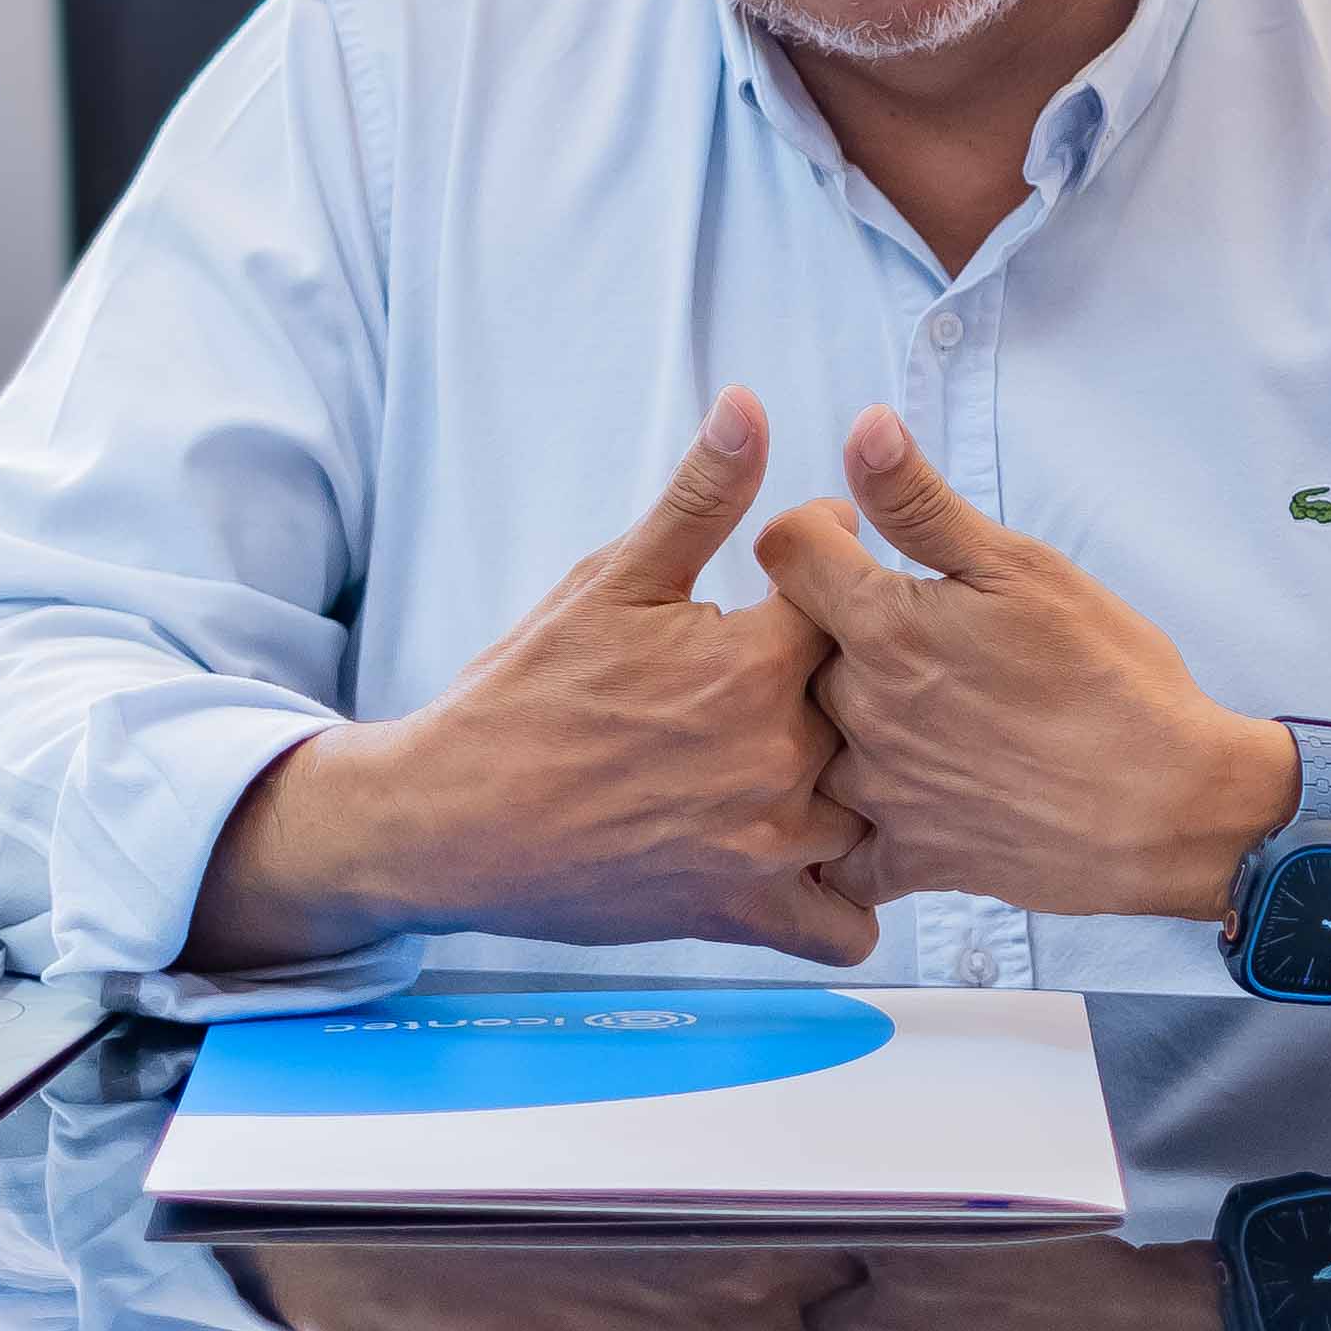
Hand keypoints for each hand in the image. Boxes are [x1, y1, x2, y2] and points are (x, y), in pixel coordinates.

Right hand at [192, 393, 880, 966]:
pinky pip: (845, 924)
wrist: (447, 821)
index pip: (862, 600)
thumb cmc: (524, 696)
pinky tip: (814, 857)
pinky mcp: (746, 913)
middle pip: (883, 707)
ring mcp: (769, 842)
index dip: (839, 586)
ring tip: (814, 762)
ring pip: (878, 812)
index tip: (802, 589)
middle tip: (815, 679)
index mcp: (756, 662)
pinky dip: (845, 899)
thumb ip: (701, 497)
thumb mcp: (611, 580)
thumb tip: (751, 405)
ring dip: (862, 788)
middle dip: (861, 688)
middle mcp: (780, 754)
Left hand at [759, 410, 1293, 918]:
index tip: (852, 537)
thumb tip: (862, 428)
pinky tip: (878, 810)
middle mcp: (860, 711)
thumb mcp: (1025, 568)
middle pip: (794, 653)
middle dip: (832, 632)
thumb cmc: (1110, 677)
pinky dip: (848, 836)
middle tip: (902, 630)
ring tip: (906, 714)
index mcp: (883, 626)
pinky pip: (839, 855)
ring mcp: (878, 792)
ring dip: (835, 727)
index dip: (814, 532)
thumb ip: (925, 504)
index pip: (785, 553)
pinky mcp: (908, 857)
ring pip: (810, 748)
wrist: (1171, 806)